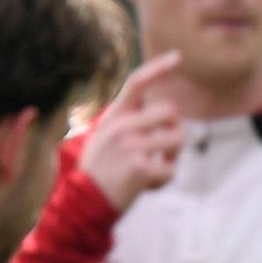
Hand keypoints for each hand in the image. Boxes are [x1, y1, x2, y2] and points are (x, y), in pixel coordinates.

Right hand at [80, 51, 183, 212]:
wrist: (82, 205)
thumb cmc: (99, 173)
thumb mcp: (105, 139)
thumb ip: (128, 123)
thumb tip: (166, 113)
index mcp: (113, 116)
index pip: (136, 83)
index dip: (158, 68)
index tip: (179, 57)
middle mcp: (120, 126)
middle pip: (170, 112)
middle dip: (175, 131)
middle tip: (164, 151)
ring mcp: (129, 145)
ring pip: (177, 138)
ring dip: (172, 157)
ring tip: (154, 169)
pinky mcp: (138, 167)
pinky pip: (170, 169)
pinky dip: (163, 181)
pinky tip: (146, 186)